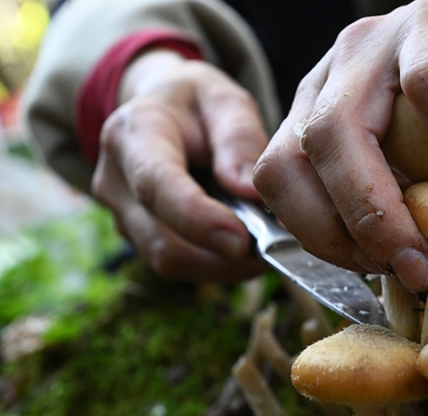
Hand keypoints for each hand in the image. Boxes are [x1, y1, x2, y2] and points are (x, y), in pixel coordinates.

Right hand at [92, 50, 267, 281]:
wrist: (164, 109)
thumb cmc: (199, 104)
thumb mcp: (225, 101)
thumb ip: (238, 140)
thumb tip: (250, 194)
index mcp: (132, 134)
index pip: (156, 186)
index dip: (197, 219)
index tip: (242, 241)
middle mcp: (115, 180)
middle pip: (162, 240)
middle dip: (222, 256)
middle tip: (275, 250)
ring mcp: (121, 213)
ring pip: (170, 261)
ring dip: (223, 265)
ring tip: (265, 248)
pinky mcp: (136, 236)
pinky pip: (177, 264)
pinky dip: (216, 264)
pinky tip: (245, 248)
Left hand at [253, 0, 427, 291]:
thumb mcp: (401, 156)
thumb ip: (383, 198)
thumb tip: (401, 272)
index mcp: (322, 96)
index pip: (283, 167)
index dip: (320, 231)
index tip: (372, 271)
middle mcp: (358, 52)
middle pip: (334, 130)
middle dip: (375, 216)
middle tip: (422, 269)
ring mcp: (424, 19)